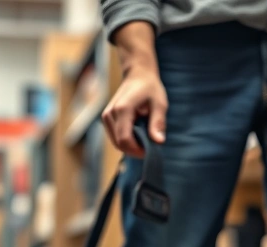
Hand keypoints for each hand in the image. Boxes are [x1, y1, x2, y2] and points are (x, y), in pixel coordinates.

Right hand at [101, 21, 165, 156]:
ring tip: (145, 137)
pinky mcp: (107, 119)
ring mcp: (106, 117)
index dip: (137, 150)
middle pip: (119, 144)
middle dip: (135, 149)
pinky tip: (138, 133)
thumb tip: (158, 142)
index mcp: (122, 109)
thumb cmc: (150, 88)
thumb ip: (158, 123)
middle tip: (150, 146)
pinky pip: (115, 137)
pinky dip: (127, 140)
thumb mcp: (160, 104)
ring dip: (131, 145)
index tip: (150, 150)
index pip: (125, 140)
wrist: (137, 75)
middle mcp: (110, 114)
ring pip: (116, 142)